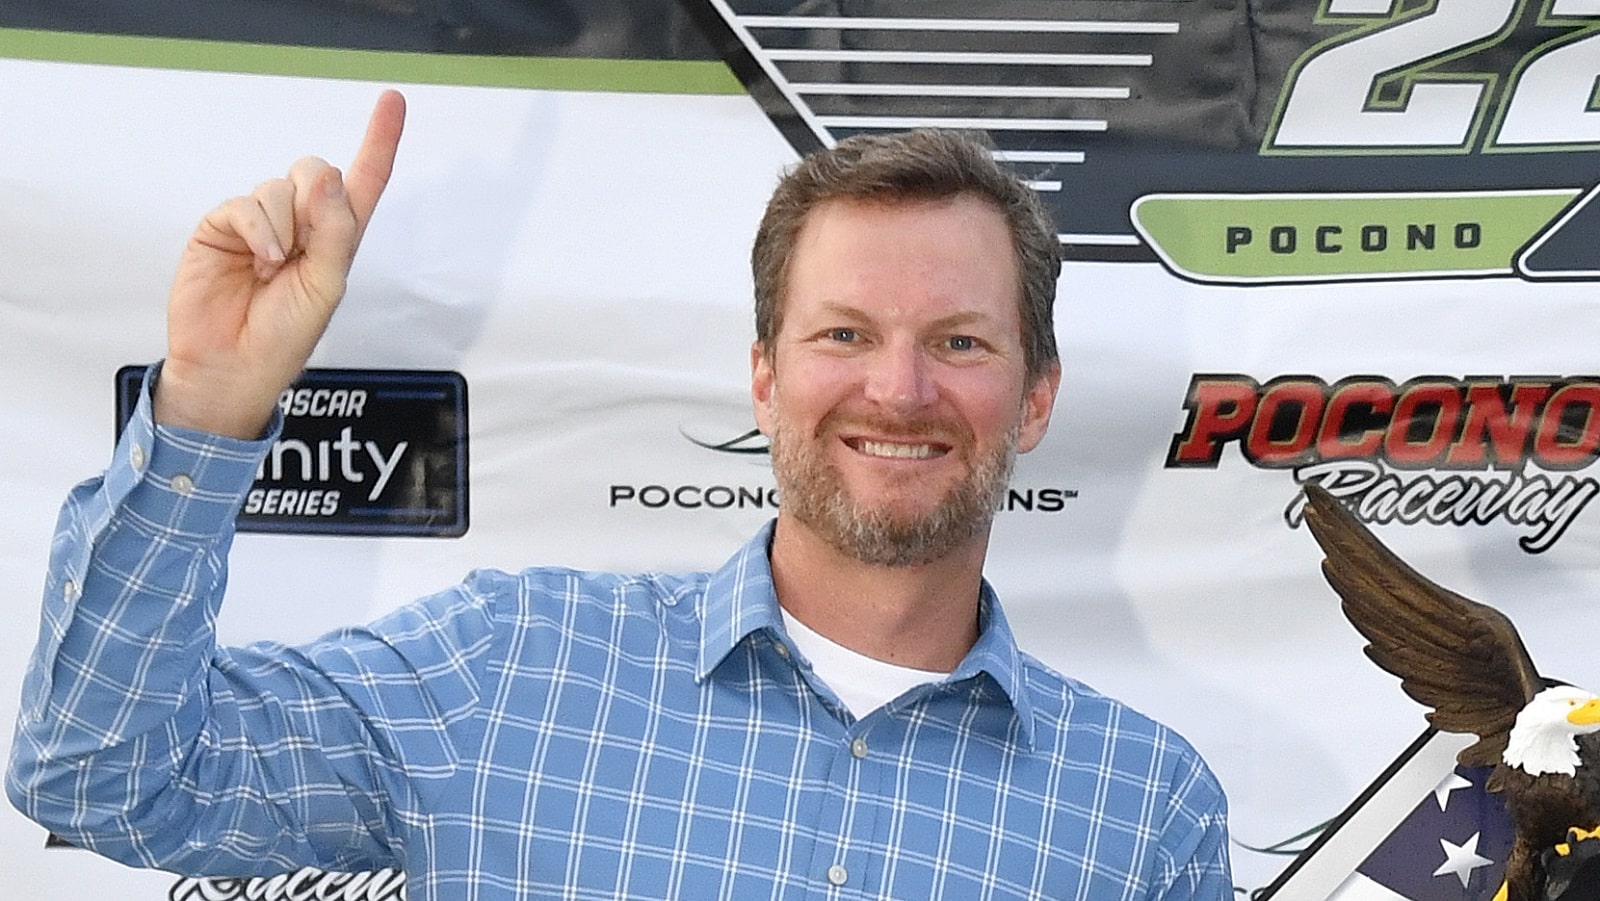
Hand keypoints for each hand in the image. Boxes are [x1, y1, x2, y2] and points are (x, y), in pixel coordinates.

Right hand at [154, 90, 406, 438]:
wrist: (232, 364)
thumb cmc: (286, 335)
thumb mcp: (326, 285)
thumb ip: (334, 230)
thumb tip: (323, 175)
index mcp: (337, 238)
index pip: (364, 181)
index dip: (379, 140)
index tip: (393, 100)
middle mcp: (301, 223)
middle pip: (316, 170)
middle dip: (315, 201)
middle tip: (304, 248)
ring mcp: (261, 222)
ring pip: (279, 186)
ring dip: (283, 228)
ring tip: (273, 270)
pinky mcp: (224, 225)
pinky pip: (246, 201)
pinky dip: (258, 229)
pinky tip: (259, 261)